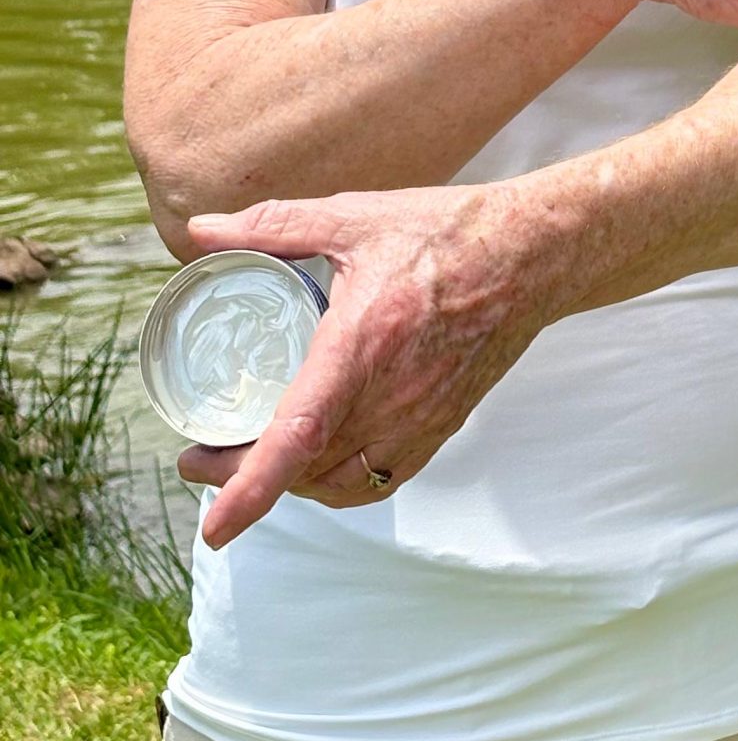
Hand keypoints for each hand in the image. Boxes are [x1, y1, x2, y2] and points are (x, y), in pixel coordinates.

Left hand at [176, 185, 557, 548]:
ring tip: (256, 460)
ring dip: (293, 484)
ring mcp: (422, 418)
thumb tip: (201, 232)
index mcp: (362, 345)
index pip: (299, 436)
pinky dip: (340, 484)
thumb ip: (274, 225)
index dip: (249, 489)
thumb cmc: (449, 232)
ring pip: (342, 484)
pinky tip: (322, 461)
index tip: (213, 523)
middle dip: (243, 478)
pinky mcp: (443, 425)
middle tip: (202, 457)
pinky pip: (382, 480)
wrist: (534, 253)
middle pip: (306, 469)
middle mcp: (393, 396)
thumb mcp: (355, 217)